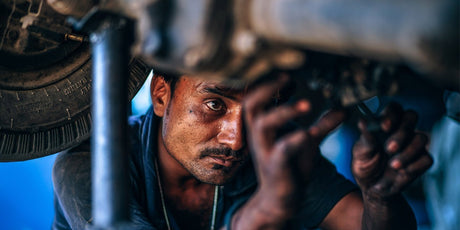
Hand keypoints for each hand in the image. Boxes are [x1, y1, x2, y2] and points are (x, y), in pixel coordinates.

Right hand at [243, 75, 345, 215]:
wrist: (280, 200)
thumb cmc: (290, 167)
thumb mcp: (307, 142)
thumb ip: (322, 125)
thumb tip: (344, 108)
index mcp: (263, 127)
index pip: (256, 98)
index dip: (268, 83)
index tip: (288, 74)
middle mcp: (259, 136)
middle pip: (251, 105)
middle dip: (266, 89)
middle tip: (286, 78)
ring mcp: (265, 151)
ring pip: (263, 125)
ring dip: (284, 112)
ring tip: (307, 105)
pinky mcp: (274, 166)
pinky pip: (280, 150)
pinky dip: (294, 139)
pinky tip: (308, 133)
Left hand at [352, 102, 432, 200]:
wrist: (371, 187)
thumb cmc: (365, 164)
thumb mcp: (360, 152)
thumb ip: (365, 138)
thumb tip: (363, 122)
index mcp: (386, 123)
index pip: (394, 108)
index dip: (392, 114)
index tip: (384, 127)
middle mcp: (402, 131)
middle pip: (411, 117)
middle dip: (402, 132)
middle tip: (389, 148)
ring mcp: (413, 145)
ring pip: (422, 138)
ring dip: (407, 152)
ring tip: (392, 165)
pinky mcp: (421, 161)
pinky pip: (426, 158)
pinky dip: (413, 166)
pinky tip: (400, 172)